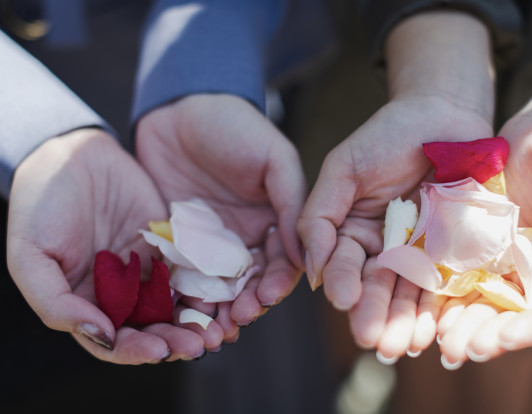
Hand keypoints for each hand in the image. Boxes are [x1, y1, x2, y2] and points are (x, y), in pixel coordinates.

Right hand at [7, 128, 223, 363]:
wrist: (71, 155)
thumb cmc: (40, 206)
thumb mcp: (31, 257)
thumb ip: (57, 303)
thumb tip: (101, 335)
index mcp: (85, 303)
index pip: (114, 341)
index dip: (136, 351)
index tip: (160, 351)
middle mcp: (118, 293)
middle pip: (152, 328)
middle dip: (175, 340)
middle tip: (200, 345)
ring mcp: (145, 269)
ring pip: (175, 304)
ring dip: (194, 320)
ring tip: (215, 329)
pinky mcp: (166, 244)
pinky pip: (188, 269)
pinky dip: (203, 285)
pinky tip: (220, 293)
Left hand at [136, 94, 305, 338]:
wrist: (179, 108)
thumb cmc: (235, 125)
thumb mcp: (274, 158)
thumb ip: (292, 203)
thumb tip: (307, 253)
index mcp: (274, 221)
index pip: (282, 263)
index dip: (276, 284)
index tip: (266, 297)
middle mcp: (244, 238)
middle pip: (250, 284)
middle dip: (245, 305)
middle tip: (235, 321)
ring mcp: (210, 243)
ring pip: (217, 287)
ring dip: (215, 310)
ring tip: (208, 328)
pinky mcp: (177, 241)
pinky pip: (181, 274)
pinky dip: (182, 296)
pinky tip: (178, 311)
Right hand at [298, 11, 495, 359]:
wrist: (443, 115)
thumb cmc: (386, 134)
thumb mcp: (342, 169)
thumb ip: (320, 215)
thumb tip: (311, 269)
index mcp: (351, 231)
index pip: (342, 264)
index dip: (342, 283)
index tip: (345, 300)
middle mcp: (382, 248)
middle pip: (375, 287)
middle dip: (374, 314)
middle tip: (374, 340)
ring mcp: (419, 252)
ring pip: (408, 292)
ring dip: (404, 320)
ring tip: (404, 345)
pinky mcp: (452, 252)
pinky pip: (445, 282)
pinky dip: (439, 306)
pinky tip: (435, 328)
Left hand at [437, 45, 531, 368]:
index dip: (527, 333)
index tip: (502, 340)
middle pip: (507, 317)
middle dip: (482, 335)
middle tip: (458, 350)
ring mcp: (499, 264)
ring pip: (476, 300)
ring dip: (457, 322)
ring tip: (439, 338)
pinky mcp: (471, 245)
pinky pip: (454, 272)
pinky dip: (441, 292)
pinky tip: (426, 307)